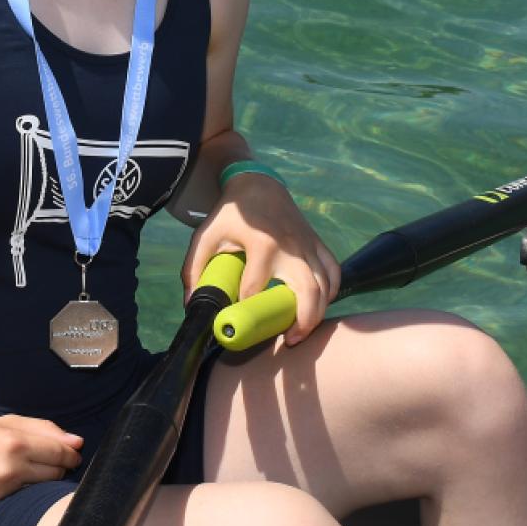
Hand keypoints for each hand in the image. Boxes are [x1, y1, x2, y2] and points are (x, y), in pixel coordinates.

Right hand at [0, 415, 82, 516]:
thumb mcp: (4, 423)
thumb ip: (43, 429)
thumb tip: (77, 442)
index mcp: (16, 442)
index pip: (61, 453)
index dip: (70, 456)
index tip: (71, 457)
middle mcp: (11, 469)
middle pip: (55, 474)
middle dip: (57, 470)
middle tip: (44, 466)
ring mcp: (0, 493)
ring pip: (40, 492)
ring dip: (40, 485)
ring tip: (23, 477)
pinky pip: (19, 505)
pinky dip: (20, 499)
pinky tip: (8, 490)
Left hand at [182, 173, 339, 345]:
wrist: (258, 185)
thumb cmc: (230, 213)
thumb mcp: (206, 236)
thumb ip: (194, 270)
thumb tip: (192, 305)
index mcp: (262, 244)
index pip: (255, 287)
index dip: (247, 308)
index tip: (240, 321)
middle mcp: (291, 246)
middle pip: (307, 291)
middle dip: (302, 321)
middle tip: (290, 340)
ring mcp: (308, 245)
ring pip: (325, 286)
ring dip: (318, 313)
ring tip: (302, 331)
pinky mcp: (317, 243)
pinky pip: (334, 272)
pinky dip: (332, 291)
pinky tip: (321, 306)